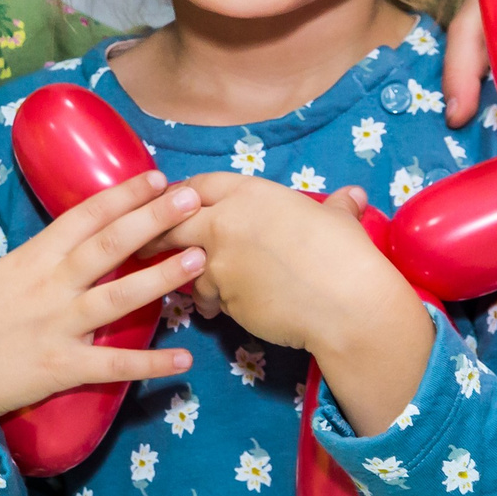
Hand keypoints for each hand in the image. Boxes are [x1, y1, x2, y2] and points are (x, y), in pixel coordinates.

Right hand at [0, 173, 203, 482]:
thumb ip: (33, 266)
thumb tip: (64, 251)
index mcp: (31, 260)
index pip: (83, 216)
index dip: (121, 195)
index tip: (154, 177)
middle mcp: (48, 287)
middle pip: (108, 246)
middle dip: (152, 219)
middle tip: (191, 199)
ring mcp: (57, 327)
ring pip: (119, 297)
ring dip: (162, 277)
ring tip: (199, 258)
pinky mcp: (61, 368)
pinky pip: (114, 365)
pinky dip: (151, 363)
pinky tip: (184, 360)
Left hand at [148, 175, 402, 349]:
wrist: (346, 303)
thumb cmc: (345, 253)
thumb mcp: (340, 219)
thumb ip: (336, 206)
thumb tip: (352, 195)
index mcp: (249, 194)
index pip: (199, 185)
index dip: (180, 194)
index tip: (169, 202)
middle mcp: (224, 223)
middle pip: (172, 223)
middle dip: (154, 232)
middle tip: (143, 241)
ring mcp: (219, 263)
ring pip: (185, 266)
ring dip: (184, 276)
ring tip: (191, 288)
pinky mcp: (222, 299)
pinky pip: (207, 298)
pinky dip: (210, 303)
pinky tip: (219, 310)